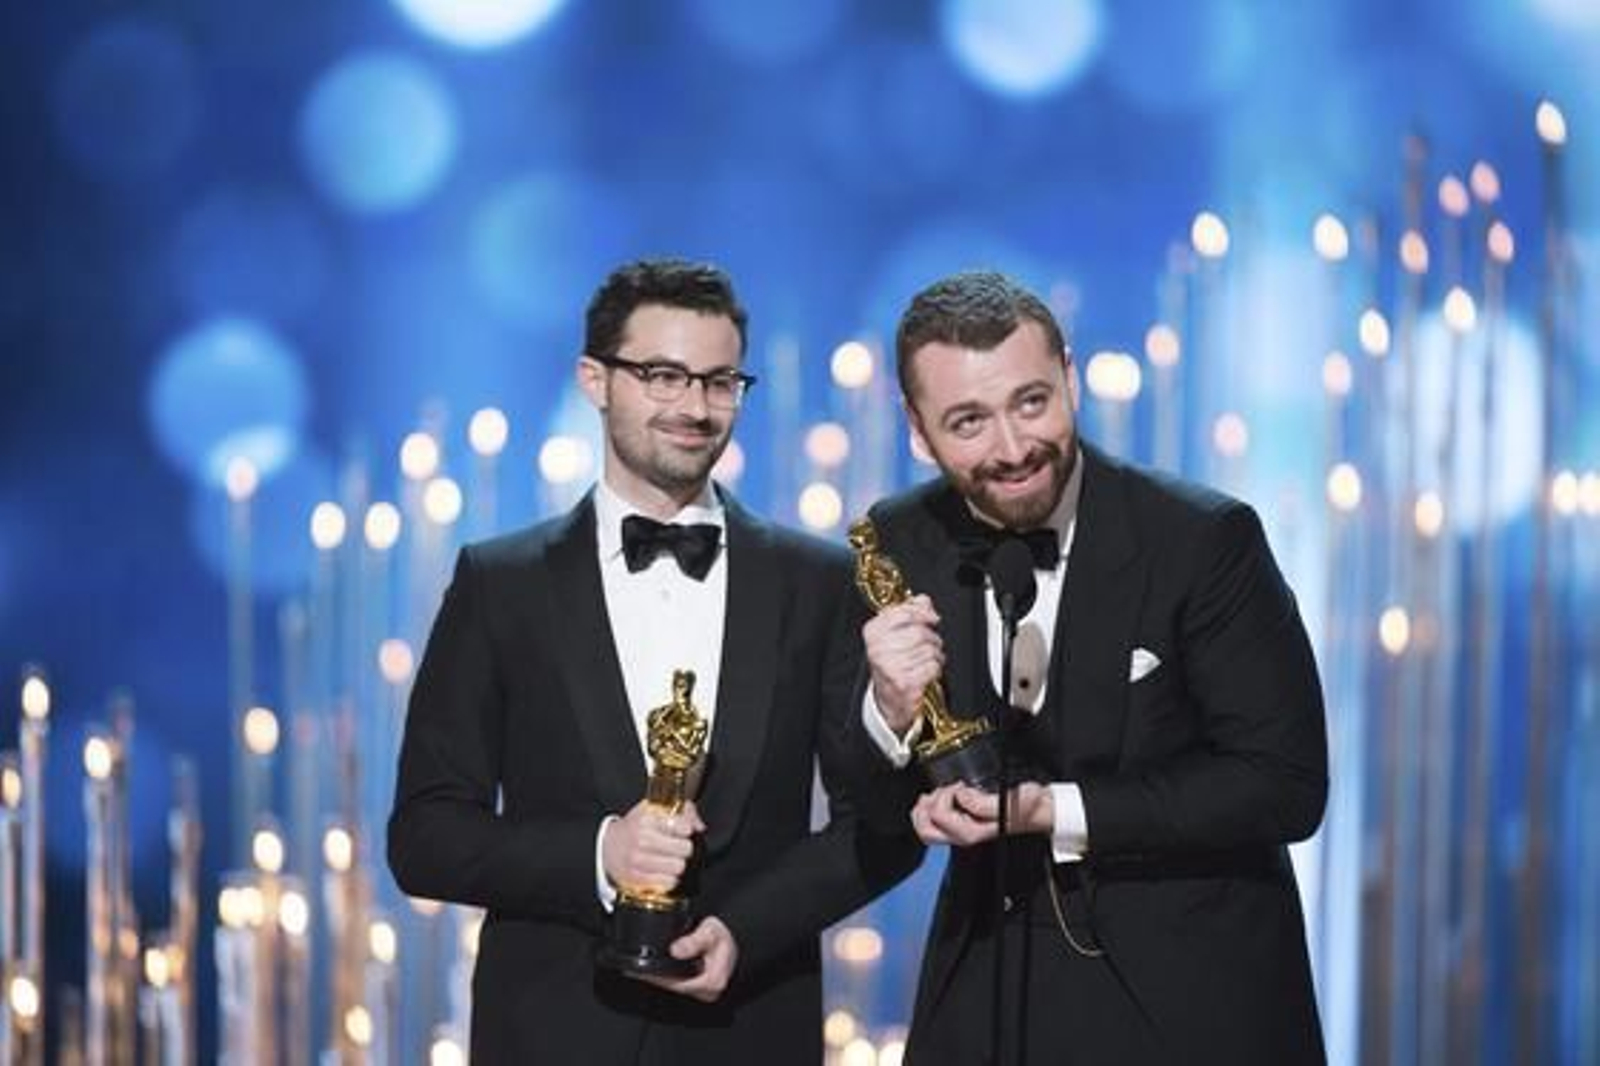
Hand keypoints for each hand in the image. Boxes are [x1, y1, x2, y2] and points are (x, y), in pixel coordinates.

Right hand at [602, 800, 703, 893]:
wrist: (607, 847)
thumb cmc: (636, 827)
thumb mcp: (655, 810)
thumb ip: (683, 811)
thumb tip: (699, 827)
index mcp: (647, 818)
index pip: (684, 827)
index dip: (686, 830)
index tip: (681, 832)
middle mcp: (642, 839)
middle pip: (685, 849)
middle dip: (684, 849)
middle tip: (676, 848)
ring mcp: (638, 860)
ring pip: (679, 867)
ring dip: (677, 865)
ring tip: (669, 860)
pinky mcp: (636, 878)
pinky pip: (668, 883)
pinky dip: (669, 879)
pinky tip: (663, 872)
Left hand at [636, 916, 738, 1002]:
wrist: (738, 938)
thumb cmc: (726, 936)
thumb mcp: (711, 932)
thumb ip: (694, 941)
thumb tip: (676, 950)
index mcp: (712, 981)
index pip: (676, 984)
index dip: (656, 978)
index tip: (638, 972)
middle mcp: (708, 991)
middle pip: (673, 987)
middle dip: (654, 978)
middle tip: (632, 970)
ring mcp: (704, 992)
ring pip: (675, 987)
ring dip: (659, 978)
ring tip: (638, 970)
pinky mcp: (700, 988)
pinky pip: (679, 984)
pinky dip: (667, 977)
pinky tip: (655, 970)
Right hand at [863, 595, 943, 735]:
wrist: (888, 701)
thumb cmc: (893, 664)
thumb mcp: (894, 634)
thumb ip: (909, 611)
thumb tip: (923, 600)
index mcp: (873, 632)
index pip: (904, 612)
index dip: (923, 613)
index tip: (932, 618)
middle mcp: (878, 649)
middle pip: (920, 632)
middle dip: (932, 638)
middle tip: (930, 645)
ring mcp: (890, 667)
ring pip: (929, 650)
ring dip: (935, 656)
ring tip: (926, 661)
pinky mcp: (905, 683)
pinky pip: (933, 666)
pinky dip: (935, 669)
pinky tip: (926, 673)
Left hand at [909, 782, 1054, 846]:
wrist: (1036, 809)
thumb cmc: (1026, 807)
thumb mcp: (1009, 800)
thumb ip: (984, 803)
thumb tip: (962, 796)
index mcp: (971, 832)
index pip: (938, 816)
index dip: (945, 795)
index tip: (960, 786)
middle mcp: (963, 835)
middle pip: (925, 830)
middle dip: (928, 805)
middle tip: (944, 791)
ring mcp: (960, 830)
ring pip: (925, 827)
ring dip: (927, 806)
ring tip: (943, 792)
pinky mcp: (960, 823)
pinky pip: (933, 821)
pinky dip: (931, 806)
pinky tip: (942, 795)